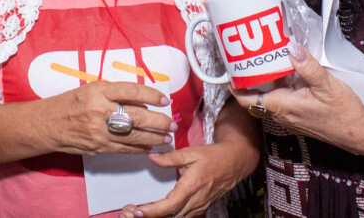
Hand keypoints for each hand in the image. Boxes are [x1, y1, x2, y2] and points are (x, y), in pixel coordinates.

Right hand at [48, 81, 175, 155]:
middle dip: (159, 121)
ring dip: (154, 138)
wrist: (48, 123)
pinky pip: (124, 149)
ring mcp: (99, 131)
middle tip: (171, 123)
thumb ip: (116, 93)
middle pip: (137, 116)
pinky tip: (149, 147)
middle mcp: (100, 110)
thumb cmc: (71, 102)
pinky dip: (139, 149)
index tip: (164, 99)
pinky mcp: (98, 146)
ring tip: (167, 137)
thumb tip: (143, 100)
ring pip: (134, 136)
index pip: (132, 90)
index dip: (152, 94)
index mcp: (99, 91)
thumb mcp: (92, 88)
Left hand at [118, 142, 248, 217]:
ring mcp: (199, 206)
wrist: (236, 162)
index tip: (136, 211)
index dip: (152, 211)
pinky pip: (181, 216)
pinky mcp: (200, 208)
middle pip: (170, 216)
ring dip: (157, 217)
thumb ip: (170, 158)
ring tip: (136, 212)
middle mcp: (196, 200)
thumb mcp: (192, 152)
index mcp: (192, 186)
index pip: (169, 205)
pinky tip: (154, 211)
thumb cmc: (214, 156)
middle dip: (149, 217)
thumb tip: (151, 156)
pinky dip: (167, 216)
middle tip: (127, 212)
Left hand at [232, 47, 363, 155]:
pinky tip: (288, 73)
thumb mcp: (328, 85)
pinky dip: (279, 87)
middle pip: (256, 97)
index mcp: (283, 107)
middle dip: (249, 79)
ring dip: (265, 82)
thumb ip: (308, 67)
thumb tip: (291, 49)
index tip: (230, 69)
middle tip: (247, 57)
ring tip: (266, 60)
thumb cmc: (345, 113)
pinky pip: (281, 101)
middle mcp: (282, 115)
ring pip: (269, 98)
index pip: (247, 100)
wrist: (360, 134)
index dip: (235, 86)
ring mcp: (290, 118)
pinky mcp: (299, 117)